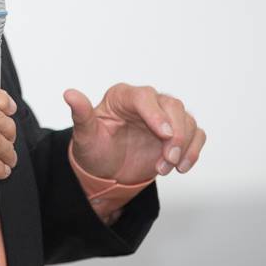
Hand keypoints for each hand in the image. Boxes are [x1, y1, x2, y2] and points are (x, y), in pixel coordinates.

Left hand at [64, 83, 205, 183]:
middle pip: (172, 106)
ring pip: (187, 120)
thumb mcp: (85, 136)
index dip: (156, 114)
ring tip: (165, 168)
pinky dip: (193, 151)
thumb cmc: (94, 149)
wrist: (106, 172)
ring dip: (183, 146)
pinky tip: (181, 167)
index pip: (144, 97)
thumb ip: (81, 115)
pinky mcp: (177, 133)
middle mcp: (146, 102)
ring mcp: (164, 117)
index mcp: (122, 96)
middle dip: (175, 134)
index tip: (163, 134)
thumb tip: (69, 94)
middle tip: (167, 159)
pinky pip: (196, 134)